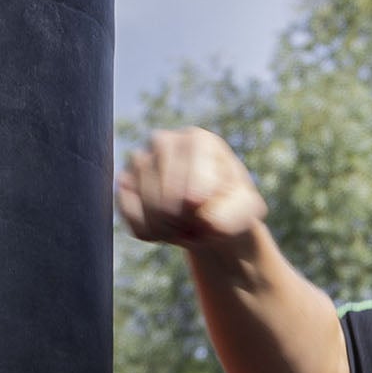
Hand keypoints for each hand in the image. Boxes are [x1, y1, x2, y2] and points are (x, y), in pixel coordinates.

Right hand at [116, 127, 268, 252]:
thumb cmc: (231, 204)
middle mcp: (164, 141)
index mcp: (198, 141)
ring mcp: (140, 159)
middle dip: (184, 223)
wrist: (208, 211)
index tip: (208, 219)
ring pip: (147, 205)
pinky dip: (148, 231)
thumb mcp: (247, 208)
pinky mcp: (124, 181)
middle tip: (197, 230)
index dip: (200, 211)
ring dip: (167, 229)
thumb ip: (236, 212)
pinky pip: (129, 213)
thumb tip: (209, 220)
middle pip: (167, 196)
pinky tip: (163, 231)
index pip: (192, 181)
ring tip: (184, 229)